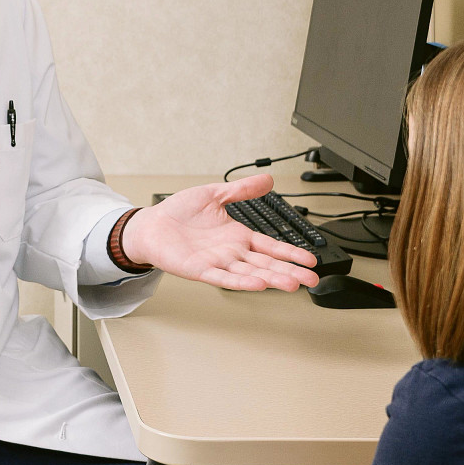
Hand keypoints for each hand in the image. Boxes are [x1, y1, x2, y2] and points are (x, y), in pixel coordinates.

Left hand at [120, 176, 319, 291]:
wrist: (151, 224)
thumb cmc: (179, 212)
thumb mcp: (214, 194)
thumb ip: (241, 190)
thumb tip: (267, 179)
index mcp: (237, 236)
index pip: (271, 246)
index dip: (291, 253)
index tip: (311, 261)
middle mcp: (231, 252)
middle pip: (267, 264)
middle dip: (290, 271)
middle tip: (312, 280)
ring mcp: (217, 262)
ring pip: (250, 273)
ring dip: (272, 279)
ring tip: (292, 284)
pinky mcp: (200, 270)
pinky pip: (224, 278)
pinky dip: (241, 282)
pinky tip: (258, 285)